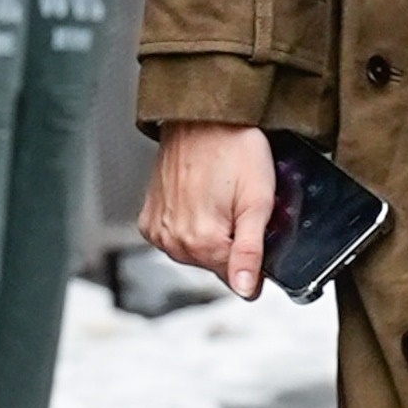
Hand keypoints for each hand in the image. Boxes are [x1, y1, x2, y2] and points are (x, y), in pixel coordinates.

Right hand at [140, 121, 275, 300]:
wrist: (201, 117)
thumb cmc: (235, 149)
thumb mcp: (258, 201)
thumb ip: (252, 252)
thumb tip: (246, 291)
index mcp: (203, 243)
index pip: (238, 280)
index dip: (255, 258)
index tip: (256, 229)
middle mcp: (174, 242)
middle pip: (216, 265)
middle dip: (232, 242)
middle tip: (238, 205)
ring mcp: (159, 231)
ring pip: (196, 252)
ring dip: (211, 233)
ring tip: (218, 197)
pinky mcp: (149, 218)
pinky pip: (176, 237)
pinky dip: (189, 224)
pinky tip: (198, 198)